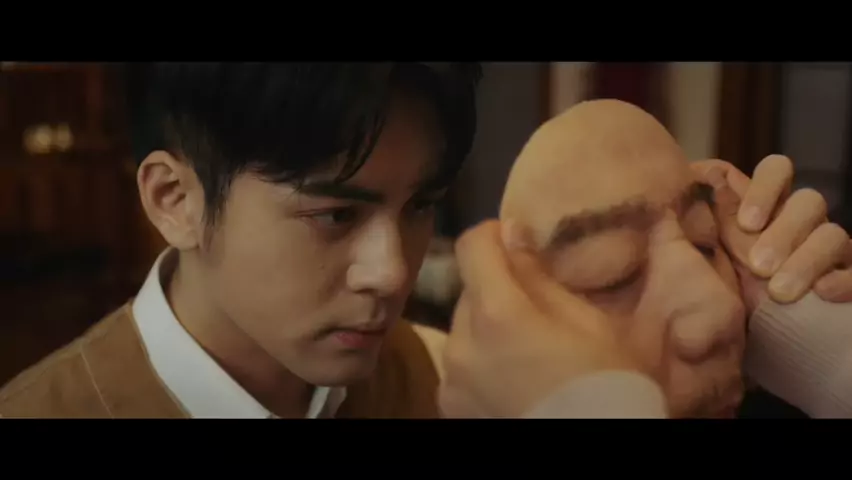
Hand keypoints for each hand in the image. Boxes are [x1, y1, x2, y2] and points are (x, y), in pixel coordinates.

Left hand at [438, 219, 642, 417]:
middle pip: (468, 290)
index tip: (514, 239)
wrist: (589, 448)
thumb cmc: (605, 384)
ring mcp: (451, 377)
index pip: (471, 246)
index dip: (492, 235)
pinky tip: (510, 376)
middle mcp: (460, 342)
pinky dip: (479, 360)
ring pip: (462, 328)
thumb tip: (511, 235)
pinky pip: (460, 364)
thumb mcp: (589, 323)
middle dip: (496, 287)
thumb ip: (539, 277)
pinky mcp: (449, 404)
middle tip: (533, 305)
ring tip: (524, 347)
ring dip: (485, 325)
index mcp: (497, 313)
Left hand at [694, 155, 851, 303]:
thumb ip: (713, 217)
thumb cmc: (729, 293)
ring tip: (778, 291)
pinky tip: (822, 293)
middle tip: (758, 266)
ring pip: (833, 235)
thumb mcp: (714, 254)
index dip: (764, 189)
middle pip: (809, 201)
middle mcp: (802, 224)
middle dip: (784, 231)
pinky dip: (841, 281)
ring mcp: (829, 253)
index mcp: (768, 209)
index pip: (776, 171)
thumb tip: (706, 173)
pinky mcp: (847, 281)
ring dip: (805, 261)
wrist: (755, 340)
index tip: (746, 223)